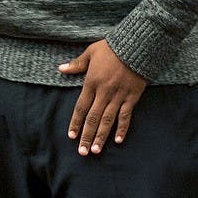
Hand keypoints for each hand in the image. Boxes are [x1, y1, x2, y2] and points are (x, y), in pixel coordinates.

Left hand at [59, 39, 146, 155]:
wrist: (137, 46)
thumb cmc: (111, 48)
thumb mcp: (90, 53)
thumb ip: (76, 64)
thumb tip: (60, 69)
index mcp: (91, 82)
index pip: (81, 107)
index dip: (75, 122)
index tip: (71, 135)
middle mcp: (104, 92)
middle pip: (93, 118)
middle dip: (87, 135)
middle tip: (82, 152)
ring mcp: (119, 96)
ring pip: (108, 120)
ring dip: (101, 136)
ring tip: (95, 150)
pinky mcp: (132, 97)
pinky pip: (126, 116)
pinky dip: (122, 128)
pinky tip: (117, 140)